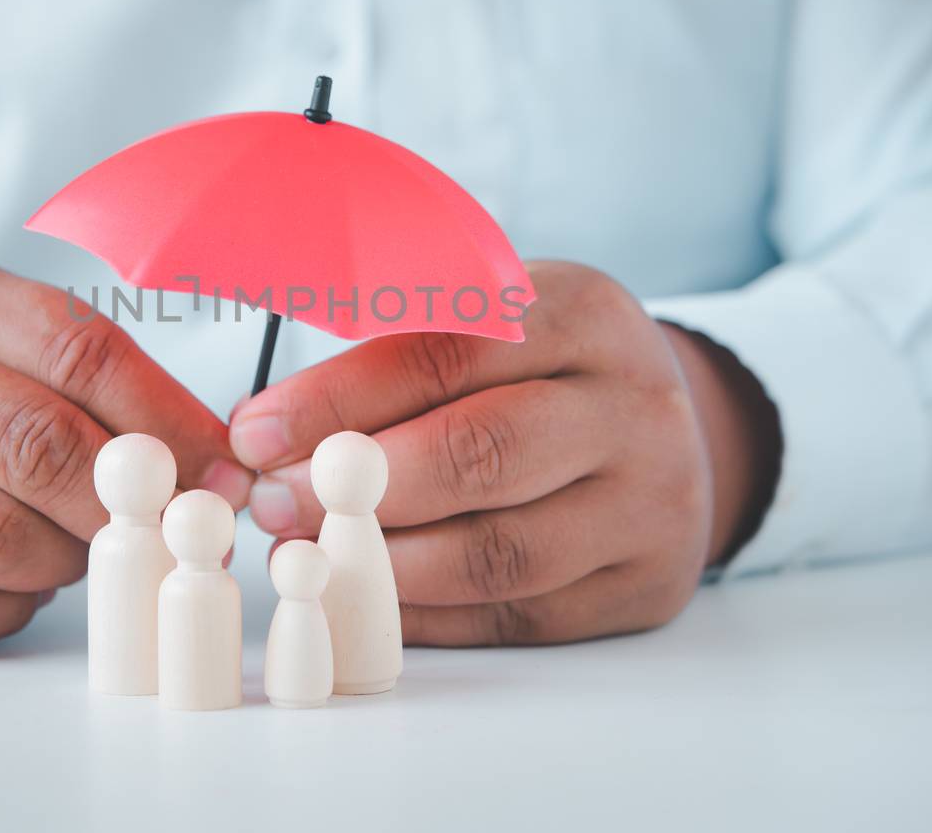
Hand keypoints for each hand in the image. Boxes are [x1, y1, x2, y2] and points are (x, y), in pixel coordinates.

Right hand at [0, 257, 249, 650]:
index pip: (79, 351)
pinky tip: (6, 583)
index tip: (222, 471)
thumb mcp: (3, 350)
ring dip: (61, 560)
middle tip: (166, 532)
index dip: (168, 420)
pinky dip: (2, 608)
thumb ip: (101, 388)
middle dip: (121, 502)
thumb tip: (215, 464)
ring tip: (68, 548)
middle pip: (36, 445)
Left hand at [231, 261, 778, 645]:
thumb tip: (268, 432)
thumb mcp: (495, 318)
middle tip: (273, 502)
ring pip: (498, 554)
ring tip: (308, 552)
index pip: (447, 355)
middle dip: (356, 487)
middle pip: (481, 454)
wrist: (674, 426)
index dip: (338, 400)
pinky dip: (425, 615)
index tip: (256, 433)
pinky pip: (515, 615)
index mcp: (584, 315)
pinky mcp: (644, 587)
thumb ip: (398, 354)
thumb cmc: (546, 367)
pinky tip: (365, 595)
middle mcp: (633, 408)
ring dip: (382, 564)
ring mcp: (650, 505)